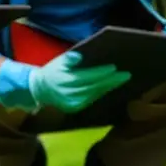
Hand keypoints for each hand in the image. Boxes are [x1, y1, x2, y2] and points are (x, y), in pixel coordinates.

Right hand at [0, 52, 130, 112]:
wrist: (39, 89)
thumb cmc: (52, 71)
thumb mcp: (58, 61)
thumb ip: (69, 58)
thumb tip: (80, 57)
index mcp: (66, 80)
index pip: (88, 76)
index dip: (102, 72)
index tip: (114, 67)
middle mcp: (71, 93)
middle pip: (95, 86)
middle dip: (111, 80)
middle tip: (126, 74)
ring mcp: (73, 103)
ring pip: (96, 94)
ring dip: (109, 87)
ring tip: (122, 79)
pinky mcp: (75, 108)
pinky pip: (92, 99)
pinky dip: (102, 92)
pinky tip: (110, 86)